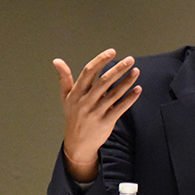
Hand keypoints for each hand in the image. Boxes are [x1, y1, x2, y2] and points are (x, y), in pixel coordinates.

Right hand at [53, 49, 141, 181]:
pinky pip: (120, 108)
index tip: (112, 52)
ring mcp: (96, 112)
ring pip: (114, 94)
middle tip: (130, 59)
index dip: (100, 61)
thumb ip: (64, 78)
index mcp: (76, 93)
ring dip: (127, 81)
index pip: (88, 72)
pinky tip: (138, 89)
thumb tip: (57, 61)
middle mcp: (86, 101)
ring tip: (136, 71)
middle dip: (118, 69)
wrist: (77, 143)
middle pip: (104, 81)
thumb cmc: (73, 116)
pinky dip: (130, 98)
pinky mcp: (106, 121)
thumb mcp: (65, 97)